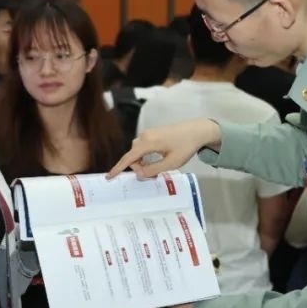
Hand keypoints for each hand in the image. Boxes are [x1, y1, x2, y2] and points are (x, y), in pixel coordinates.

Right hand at [107, 120, 221, 179]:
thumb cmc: (185, 146)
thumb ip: (153, 170)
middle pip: (133, 155)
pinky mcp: (154, 133)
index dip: (118, 168)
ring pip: (138, 151)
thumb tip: (138, 173)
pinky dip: (146, 156)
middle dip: (138, 167)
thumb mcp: (171, 163)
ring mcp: (149, 133)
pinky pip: (143, 147)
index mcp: (147, 143)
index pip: (128, 158)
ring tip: (157, 169)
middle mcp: (145, 136)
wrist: (197, 130)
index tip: (109, 177)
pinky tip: (157, 161)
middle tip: (153, 176)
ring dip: (142, 162)